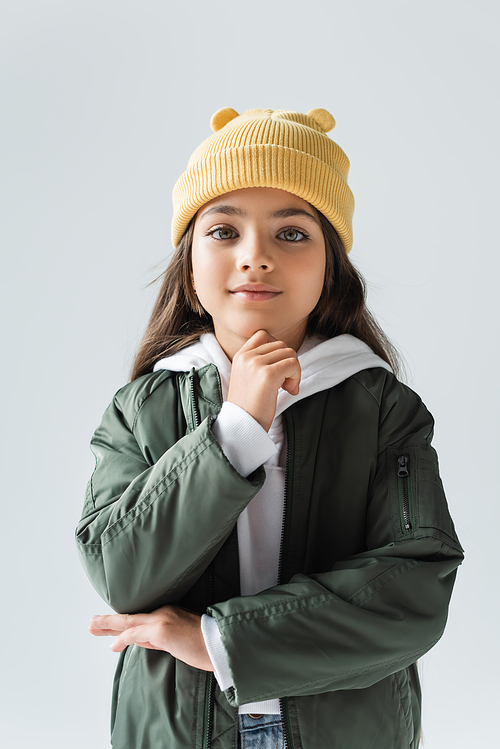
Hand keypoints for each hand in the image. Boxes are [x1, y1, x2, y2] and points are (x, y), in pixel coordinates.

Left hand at [89, 605, 213, 670]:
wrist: (220, 645)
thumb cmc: (205, 645)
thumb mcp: (178, 640)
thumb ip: (160, 639)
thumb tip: (143, 643)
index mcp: (168, 613)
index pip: (140, 620)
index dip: (123, 624)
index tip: (109, 627)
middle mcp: (163, 612)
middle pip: (130, 616)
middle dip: (109, 621)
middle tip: (92, 622)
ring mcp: (161, 620)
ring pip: (128, 622)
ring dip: (108, 626)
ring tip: (93, 627)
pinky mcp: (162, 630)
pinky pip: (136, 634)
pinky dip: (122, 639)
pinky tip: (113, 645)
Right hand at [227, 330, 300, 431]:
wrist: (243, 425)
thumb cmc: (249, 405)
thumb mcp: (248, 377)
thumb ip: (260, 362)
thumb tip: (287, 353)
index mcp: (240, 356)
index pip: (263, 334)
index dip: (277, 349)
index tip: (277, 368)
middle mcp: (247, 357)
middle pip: (281, 345)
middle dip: (288, 363)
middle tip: (285, 383)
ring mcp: (256, 364)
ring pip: (290, 353)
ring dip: (294, 371)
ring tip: (286, 388)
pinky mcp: (268, 375)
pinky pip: (293, 364)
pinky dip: (296, 377)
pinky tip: (289, 391)